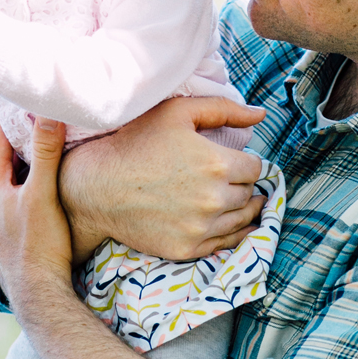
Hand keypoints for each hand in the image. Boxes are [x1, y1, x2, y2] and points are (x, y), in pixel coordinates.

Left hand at [0, 115, 73, 307]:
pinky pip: (12, 199)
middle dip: (15, 134)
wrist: (38, 296)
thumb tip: (47, 113)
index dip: (5, 112)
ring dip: (20, 161)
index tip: (13, 88)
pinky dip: (23, 184)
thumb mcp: (44, 195)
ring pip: (6, 180)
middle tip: (30, 108)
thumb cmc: (40, 245)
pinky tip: (37, 187)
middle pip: (0, 157)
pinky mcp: (4, 237)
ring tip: (37, 144)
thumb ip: (46, 154)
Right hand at [59, 96, 266, 263]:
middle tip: (228, 180)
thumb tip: (260, 115)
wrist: (97, 185)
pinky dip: (227, 233)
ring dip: (240, 210)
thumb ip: (223, 109)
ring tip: (228, 200)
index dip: (245, 163)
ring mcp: (200, 228)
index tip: (232, 163)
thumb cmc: (136, 142)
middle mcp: (214, 199)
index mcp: (217, 164)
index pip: (255, 168)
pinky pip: (224, 244)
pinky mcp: (186, 249)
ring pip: (242, 221)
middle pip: (250, 195)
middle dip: (242, 186)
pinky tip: (219, 221)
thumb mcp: (177, 112)